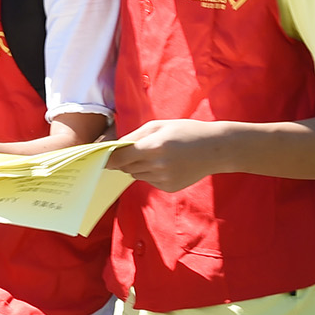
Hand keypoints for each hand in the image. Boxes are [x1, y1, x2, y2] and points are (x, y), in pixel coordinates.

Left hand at [107, 119, 231, 191]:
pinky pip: (149, 180)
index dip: (107, 159)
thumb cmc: (186, 131)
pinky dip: (151, 173)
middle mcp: (157, 166)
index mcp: (153, 147)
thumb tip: (113, 147)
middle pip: (126, 167)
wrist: (217, 149)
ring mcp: (164, 179)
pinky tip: (167, 163)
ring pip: (136, 174)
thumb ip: (134, 136)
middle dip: (126, 159)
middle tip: (137, 149)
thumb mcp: (159, 126)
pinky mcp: (169, 187)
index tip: (98, 158)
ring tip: (157, 154)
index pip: (119, 158)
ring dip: (139, 165)